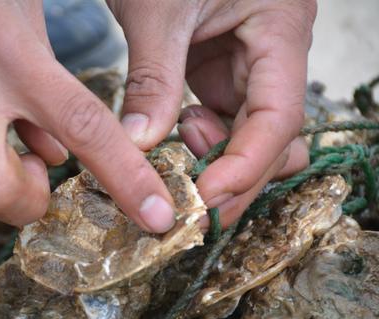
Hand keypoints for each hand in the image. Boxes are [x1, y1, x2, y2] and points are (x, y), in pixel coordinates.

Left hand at [107, 0, 315, 225]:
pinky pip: (221, 121)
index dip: (246, 165)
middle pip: (273, 138)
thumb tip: (140, 144)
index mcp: (280, 30)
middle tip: (186, 194)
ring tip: (176, 145)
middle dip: (235, 174)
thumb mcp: (158, 10)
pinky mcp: (218, 72)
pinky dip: (198, 141)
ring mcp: (246, 67)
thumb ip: (154, 78)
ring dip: (216, 158)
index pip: (280, 118)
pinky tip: (171, 134)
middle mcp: (272, 54)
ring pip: (248, 135)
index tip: (205, 197)